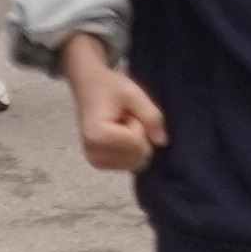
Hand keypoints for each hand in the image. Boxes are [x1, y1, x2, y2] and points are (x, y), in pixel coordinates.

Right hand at [61, 32, 165, 172]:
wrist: (89, 86)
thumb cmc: (109, 87)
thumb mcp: (133, 94)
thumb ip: (151, 116)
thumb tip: (162, 142)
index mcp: (97, 135)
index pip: (137, 144)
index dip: (140, 125)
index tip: (126, 111)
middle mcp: (92, 153)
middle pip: (137, 157)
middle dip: (138, 137)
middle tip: (124, 118)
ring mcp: (94, 161)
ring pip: (135, 164)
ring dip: (135, 144)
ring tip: (121, 125)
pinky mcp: (98, 164)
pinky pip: (128, 165)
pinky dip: (130, 152)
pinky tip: (118, 135)